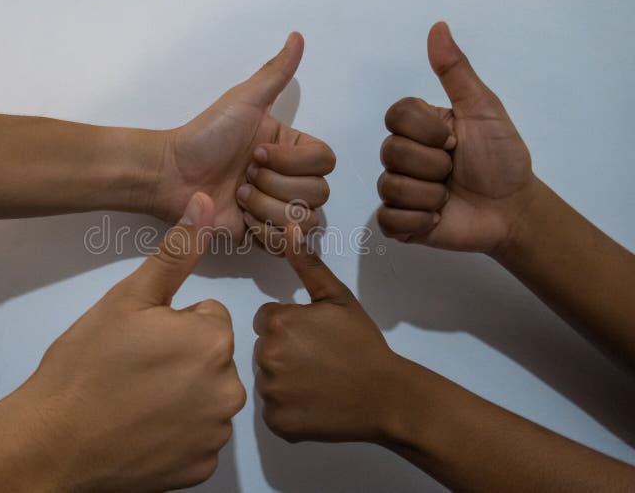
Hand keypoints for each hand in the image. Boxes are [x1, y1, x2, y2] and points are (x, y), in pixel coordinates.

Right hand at [14, 193, 245, 490]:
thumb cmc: (87, 364)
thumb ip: (175, 252)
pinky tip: (143, 430)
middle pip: (211, 358)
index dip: (173, 326)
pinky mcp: (202, 467)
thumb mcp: (129, 298)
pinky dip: (177, 434)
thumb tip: (203, 201)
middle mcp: (229, 388)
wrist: (53, 441)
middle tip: (136, 370)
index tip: (141, 342)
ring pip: (207, 397)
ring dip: (182, 396)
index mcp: (214, 340)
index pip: (208, 318)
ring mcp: (216, 433)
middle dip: (182, 359)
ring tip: (136, 400)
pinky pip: (199, 437)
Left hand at [155, 33, 334, 245]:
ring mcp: (277, 209)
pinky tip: (241, 219)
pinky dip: (264, 233)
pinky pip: (285, 245)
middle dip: (277, 186)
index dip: (294, 161)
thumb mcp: (243, 101)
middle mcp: (290, 179)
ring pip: (305, 221)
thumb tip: (297, 36)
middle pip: (318, 193)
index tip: (257, 152)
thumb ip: (275, 73)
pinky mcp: (262, 236)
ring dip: (268, 209)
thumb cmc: (205, 136)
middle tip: (243, 176)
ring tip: (237, 197)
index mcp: (291, 148)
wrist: (171, 174)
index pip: (325, 161)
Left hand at [253, 226, 404, 442]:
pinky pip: (273, 410)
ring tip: (320, 381)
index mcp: (278, 323)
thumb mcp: (338, 299)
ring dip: (286, 380)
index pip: (266, 319)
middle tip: (320, 359)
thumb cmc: (363, 344)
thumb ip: (308, 266)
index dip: (291, 326)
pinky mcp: (276, 423)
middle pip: (264, 348)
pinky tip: (315, 402)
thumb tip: (288, 229)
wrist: (387, 395)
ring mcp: (270, 393)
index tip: (315, 336)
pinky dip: (289, 408)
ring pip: (268, 379)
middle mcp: (266, 356)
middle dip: (286, 351)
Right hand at [377, 22, 537, 252]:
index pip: (395, 117)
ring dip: (430, 195)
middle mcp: (403, 156)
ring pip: (391, 186)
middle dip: (433, 166)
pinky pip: (389, 219)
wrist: (513, 209)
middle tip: (454, 172)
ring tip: (448, 197)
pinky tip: (438, 218)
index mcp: (419, 128)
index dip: (426, 131)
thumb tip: (438, 27)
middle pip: (391, 152)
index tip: (454, 140)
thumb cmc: (501, 158)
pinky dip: (418, 220)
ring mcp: (399, 190)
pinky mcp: (399, 222)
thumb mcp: (483, 109)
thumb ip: (456, 72)